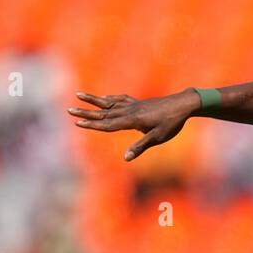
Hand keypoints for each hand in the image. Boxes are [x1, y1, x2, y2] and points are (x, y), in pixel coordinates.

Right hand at [68, 90, 198, 160]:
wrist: (184, 104)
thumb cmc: (172, 123)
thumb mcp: (158, 137)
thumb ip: (141, 147)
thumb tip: (126, 158)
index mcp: (132, 120)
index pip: (108, 124)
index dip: (92, 125)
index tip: (76, 122)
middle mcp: (129, 110)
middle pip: (103, 112)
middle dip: (85, 111)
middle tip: (68, 109)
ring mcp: (133, 104)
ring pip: (109, 102)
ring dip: (93, 100)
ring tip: (79, 94)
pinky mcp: (139, 102)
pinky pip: (120, 99)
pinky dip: (109, 98)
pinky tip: (105, 98)